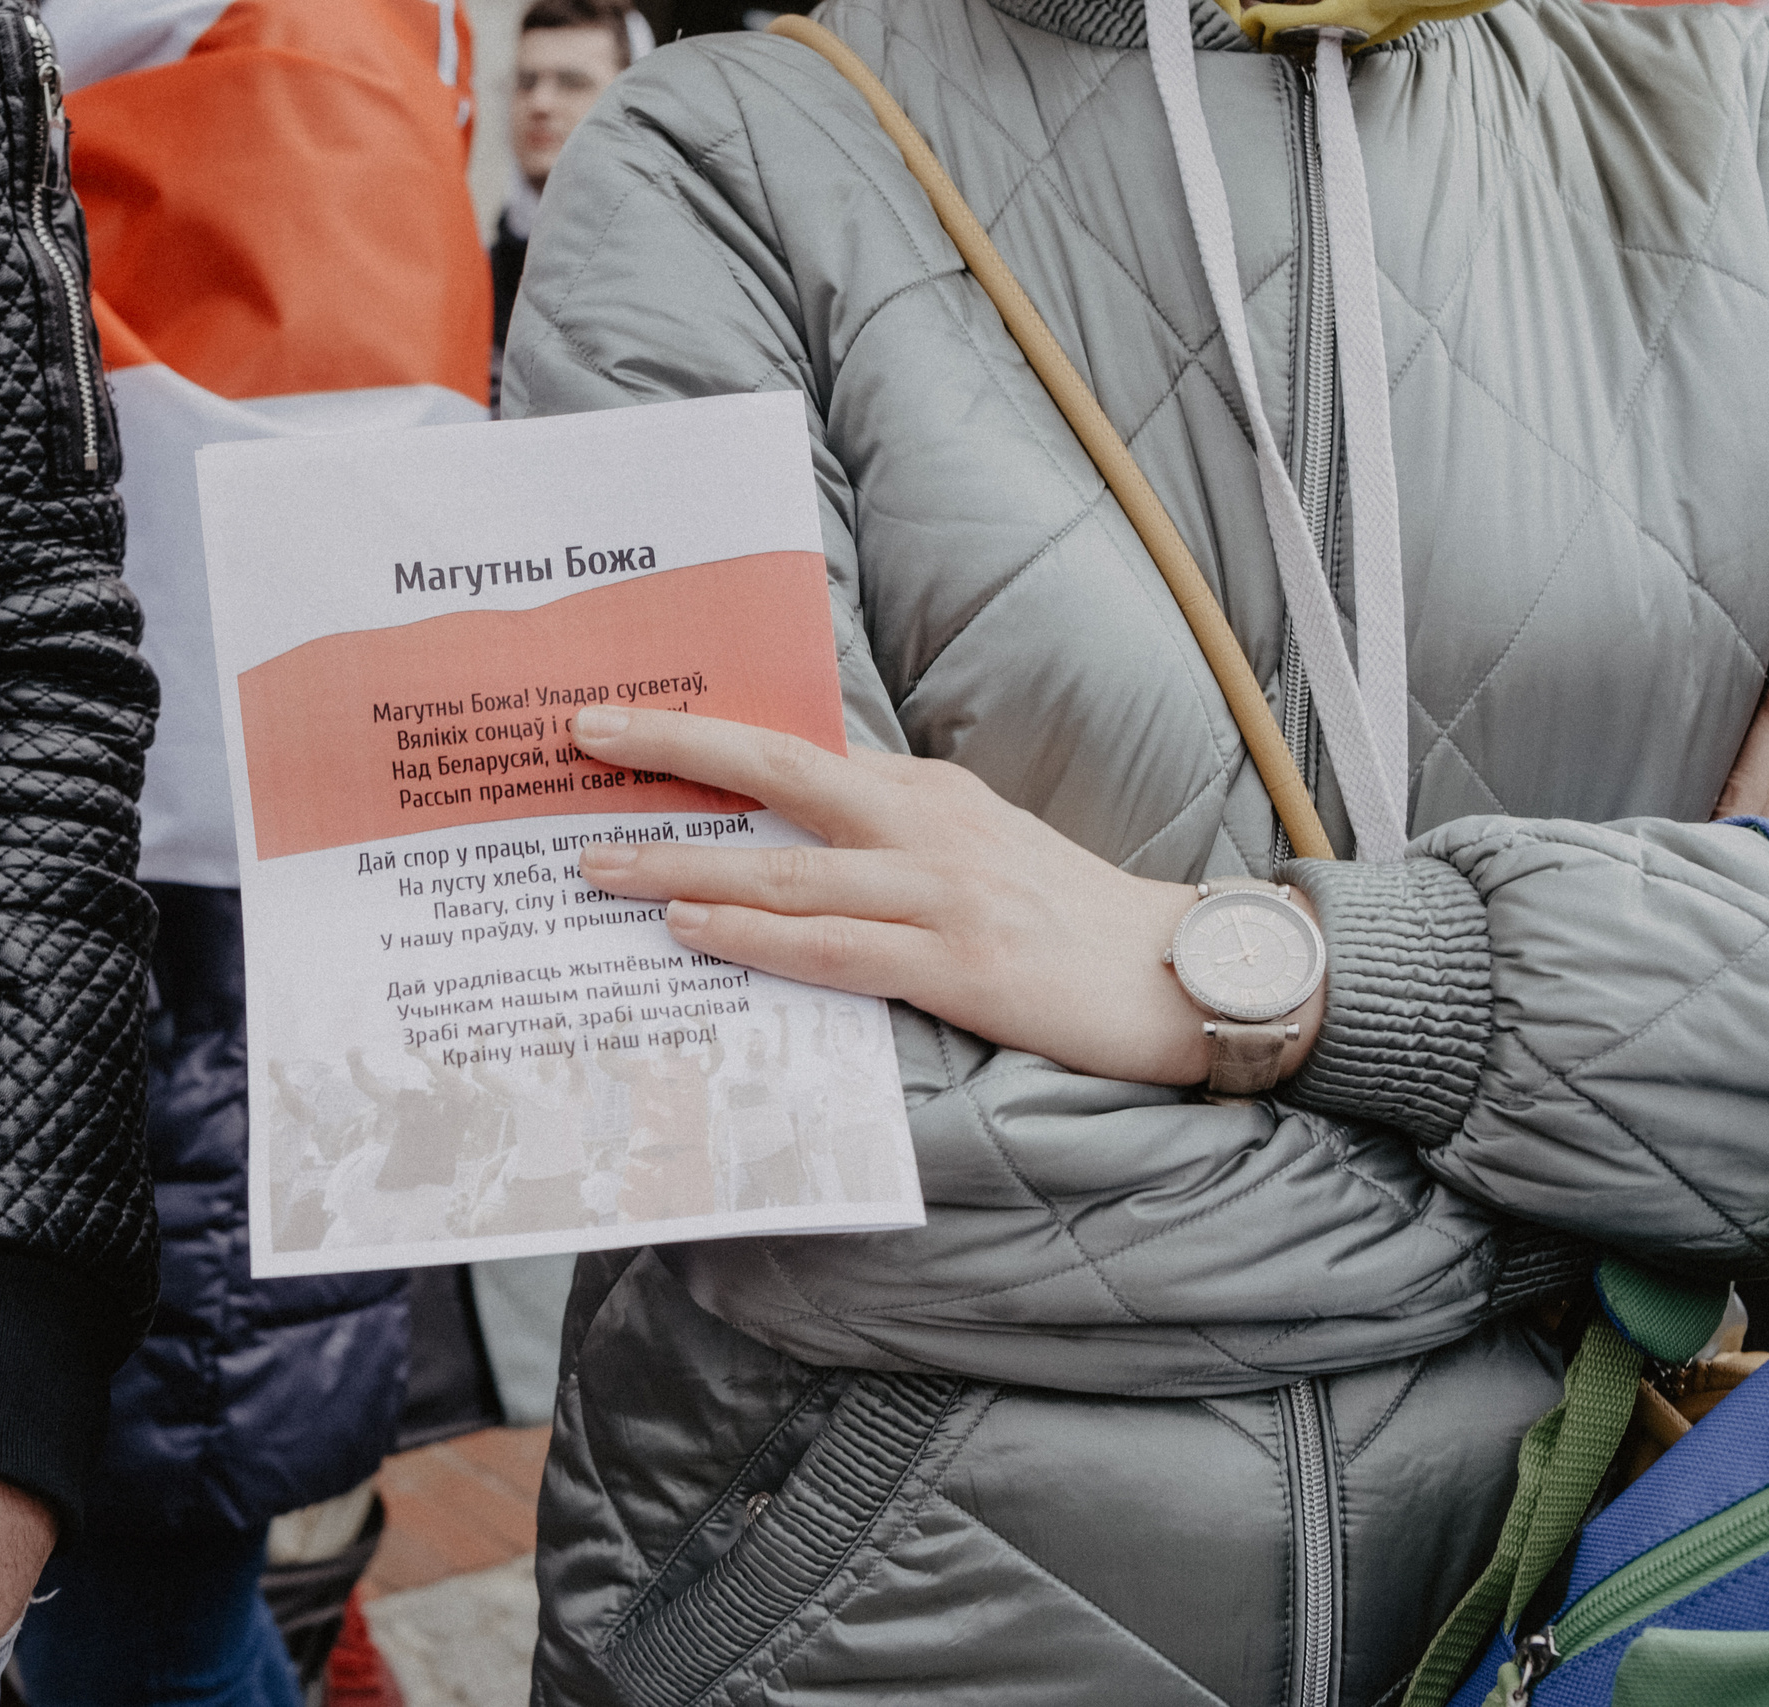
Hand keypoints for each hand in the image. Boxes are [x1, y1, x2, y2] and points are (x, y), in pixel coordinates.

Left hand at [569, 706, 1321, 1085]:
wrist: (1185, 973)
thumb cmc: (1067, 919)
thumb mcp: (977, 845)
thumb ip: (890, 830)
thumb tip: (791, 817)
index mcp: (925, 792)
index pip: (795, 749)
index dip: (705, 735)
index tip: (625, 719)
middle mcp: (925, 826)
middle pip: (778, 774)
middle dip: (673, 754)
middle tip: (584, 737)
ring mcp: (940, 892)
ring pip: (785, 870)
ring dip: (683, 865)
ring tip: (599, 864)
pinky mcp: (957, 962)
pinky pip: (831, 948)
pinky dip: (753, 937)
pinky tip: (691, 931)